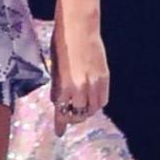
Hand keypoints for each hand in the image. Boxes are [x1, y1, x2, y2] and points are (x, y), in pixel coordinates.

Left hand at [50, 11, 108, 136]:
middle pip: (78, 114)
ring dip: (86, 111)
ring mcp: (94, 83)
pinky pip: (103, 99)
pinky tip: (91, 99)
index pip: (62, 113)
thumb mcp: (54, 67)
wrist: (79, 27)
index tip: (58, 133)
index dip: (60, 124)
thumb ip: (58, 86)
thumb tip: (58, 101)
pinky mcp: (105, 77)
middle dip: (72, 117)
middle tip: (68, 116)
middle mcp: (80, 88)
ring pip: (93, 109)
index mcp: (64, 85)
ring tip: (80, 108)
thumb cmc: (61, 43)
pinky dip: (97, 103)